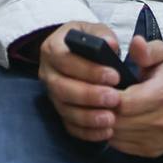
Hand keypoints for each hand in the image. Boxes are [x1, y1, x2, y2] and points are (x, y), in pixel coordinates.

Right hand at [36, 21, 123, 142]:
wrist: (74, 53)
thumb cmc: (88, 41)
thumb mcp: (94, 30)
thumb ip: (103, 35)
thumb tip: (111, 44)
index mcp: (53, 49)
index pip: (65, 60)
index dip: (89, 70)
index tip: (114, 76)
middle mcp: (47, 73)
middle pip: (62, 88)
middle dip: (89, 96)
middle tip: (115, 99)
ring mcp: (51, 95)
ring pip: (65, 110)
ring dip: (88, 117)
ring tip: (111, 119)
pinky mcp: (59, 111)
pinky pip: (69, 126)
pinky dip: (87, 132)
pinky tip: (106, 132)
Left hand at [108, 37, 162, 157]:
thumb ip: (147, 50)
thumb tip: (135, 43)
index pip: (124, 102)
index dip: (105, 96)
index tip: (97, 86)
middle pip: (119, 121)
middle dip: (102, 109)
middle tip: (93, 97)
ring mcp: (159, 139)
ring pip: (118, 136)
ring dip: (104, 123)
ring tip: (99, 107)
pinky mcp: (154, 150)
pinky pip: (123, 146)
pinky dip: (112, 134)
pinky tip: (110, 120)